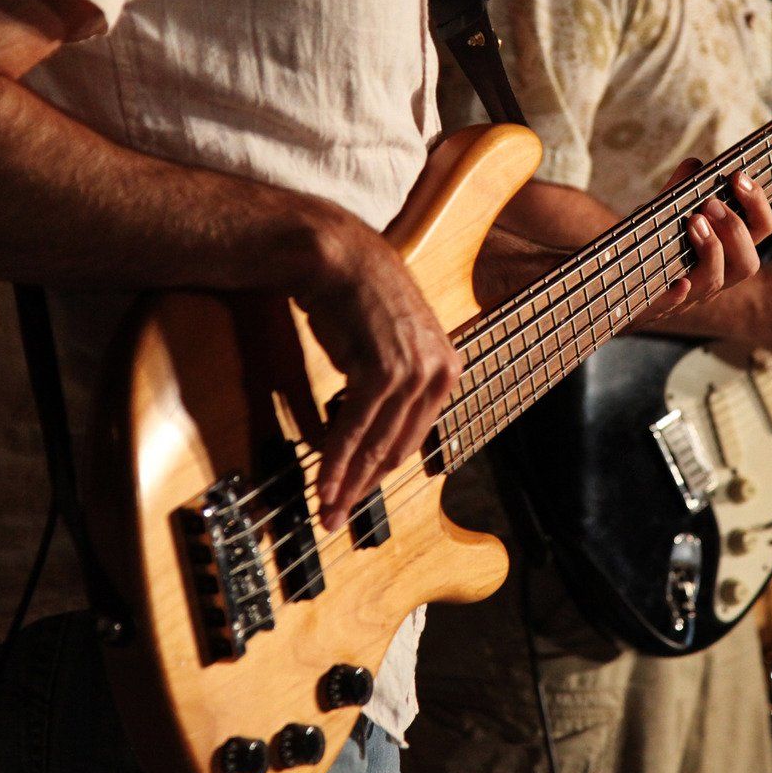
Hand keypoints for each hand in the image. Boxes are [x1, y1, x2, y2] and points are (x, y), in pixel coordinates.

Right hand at [296, 206, 461, 530]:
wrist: (338, 257)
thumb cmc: (357, 300)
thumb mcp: (391, 346)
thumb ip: (394, 387)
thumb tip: (373, 436)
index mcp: (448, 369)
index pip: (415, 436)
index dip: (382, 471)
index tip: (358, 495)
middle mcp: (439, 373)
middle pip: (398, 448)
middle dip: (364, 488)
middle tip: (337, 515)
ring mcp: (413, 373)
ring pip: (377, 444)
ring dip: (347, 482)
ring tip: (326, 507)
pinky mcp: (383, 371)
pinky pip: (355, 428)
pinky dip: (337, 459)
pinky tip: (323, 481)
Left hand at [640, 159, 771, 324]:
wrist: (616, 281)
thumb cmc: (650, 244)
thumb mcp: (665, 212)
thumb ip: (681, 189)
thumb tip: (695, 165)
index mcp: (726, 250)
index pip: (761, 228)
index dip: (758, 204)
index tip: (737, 176)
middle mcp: (716, 275)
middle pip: (748, 263)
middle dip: (734, 229)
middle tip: (710, 204)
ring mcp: (689, 294)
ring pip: (715, 282)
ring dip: (711, 250)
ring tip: (693, 222)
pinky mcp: (657, 306)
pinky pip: (671, 306)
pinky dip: (678, 294)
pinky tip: (679, 282)